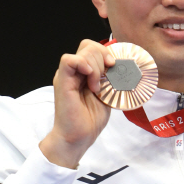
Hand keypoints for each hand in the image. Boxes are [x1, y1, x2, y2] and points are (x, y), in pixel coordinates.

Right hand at [39, 39, 116, 168]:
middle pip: (88, 46)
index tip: (114, 67)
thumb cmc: (90, 120)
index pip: (93, 49)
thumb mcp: (107, 95)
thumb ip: (110, 80)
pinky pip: (68, 60)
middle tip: (106, 80)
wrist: (78, 138)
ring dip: (96, 67)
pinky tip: (91, 80)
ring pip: (83, 51)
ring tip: (97, 87)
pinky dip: (83, 65)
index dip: (106, 53)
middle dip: (103, 58)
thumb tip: (120, 68)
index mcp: (83, 73)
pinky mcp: (62, 82)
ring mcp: (67, 75)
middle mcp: (74, 71)